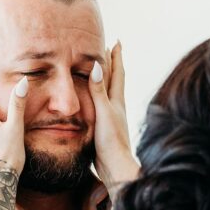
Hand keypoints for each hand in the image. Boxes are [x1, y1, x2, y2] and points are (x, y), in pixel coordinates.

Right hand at [87, 41, 139, 190]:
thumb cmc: (111, 142)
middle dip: (112, 65)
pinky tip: (92, 103)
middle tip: (108, 50)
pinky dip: (96, 99)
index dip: (116, 57)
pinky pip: (99, 108)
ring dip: (104, 82)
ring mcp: (111, 119)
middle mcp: (116, 108)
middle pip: (114, 81)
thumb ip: (98, 92)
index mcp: (116, 101)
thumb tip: (97, 66)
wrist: (115, 168)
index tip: (116, 41)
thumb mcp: (103, 113)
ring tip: (99, 73)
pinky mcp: (104, 130)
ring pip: (107, 95)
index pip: (117, 73)